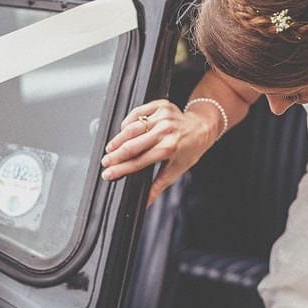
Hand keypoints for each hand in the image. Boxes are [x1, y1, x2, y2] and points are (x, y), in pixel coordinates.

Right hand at [100, 99, 215, 205]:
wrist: (203, 127)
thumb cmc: (191, 149)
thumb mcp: (177, 169)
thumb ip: (159, 186)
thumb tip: (146, 202)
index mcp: (169, 148)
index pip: (138, 161)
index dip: (120, 169)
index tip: (108, 174)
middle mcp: (165, 131)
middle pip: (131, 145)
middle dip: (115, 156)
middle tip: (105, 162)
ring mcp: (162, 116)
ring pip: (131, 128)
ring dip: (117, 140)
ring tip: (110, 149)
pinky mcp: (160, 105)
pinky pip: (136, 113)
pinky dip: (127, 123)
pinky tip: (123, 132)